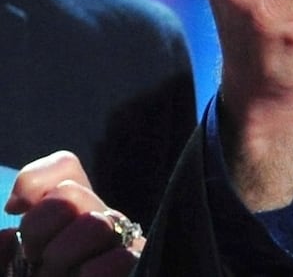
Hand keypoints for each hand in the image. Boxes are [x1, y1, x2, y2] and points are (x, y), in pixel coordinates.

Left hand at [2, 151, 140, 276]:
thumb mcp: (6, 260)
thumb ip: (3, 240)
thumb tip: (16, 206)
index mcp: (72, 214)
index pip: (65, 167)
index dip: (35, 182)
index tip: (14, 208)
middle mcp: (102, 221)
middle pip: (70, 195)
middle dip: (39, 227)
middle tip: (33, 256)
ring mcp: (123, 243)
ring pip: (95, 225)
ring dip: (62, 255)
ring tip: (56, 275)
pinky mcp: (139, 266)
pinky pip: (121, 260)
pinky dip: (93, 273)